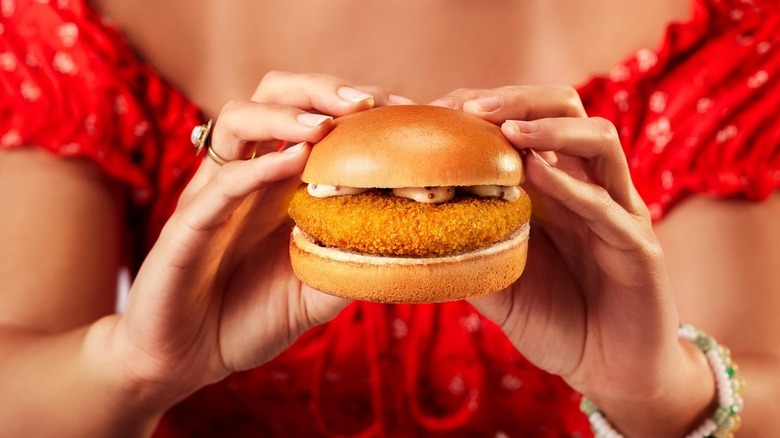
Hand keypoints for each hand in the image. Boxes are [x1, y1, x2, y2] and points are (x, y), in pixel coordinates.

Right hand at [109, 72, 411, 406]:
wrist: (186, 360)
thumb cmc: (249, 318)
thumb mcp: (314, 293)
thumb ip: (350, 264)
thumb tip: (403, 244)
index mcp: (278, 184)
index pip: (312, 117)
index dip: (354, 106)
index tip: (403, 108)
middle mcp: (246, 176)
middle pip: (271, 96)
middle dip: (319, 88)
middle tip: (366, 101)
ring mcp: (214, 196)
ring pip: (236, 120)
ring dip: (285, 114)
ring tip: (327, 124)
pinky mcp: (187, 228)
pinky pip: (218, 186)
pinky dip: (256, 169)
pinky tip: (294, 162)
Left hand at [431, 87, 710, 426]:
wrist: (610, 369)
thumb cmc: (554, 319)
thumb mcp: (498, 280)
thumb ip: (467, 249)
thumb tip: (411, 229)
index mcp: (553, 186)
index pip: (524, 121)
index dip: (483, 107)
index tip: (437, 109)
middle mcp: (587, 186)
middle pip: (566, 109)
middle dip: (517, 99)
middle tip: (469, 108)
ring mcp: (617, 211)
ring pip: (599, 141)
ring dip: (550, 128)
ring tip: (507, 129)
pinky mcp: (639, 247)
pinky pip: (608, 207)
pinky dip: (573, 186)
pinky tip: (538, 175)